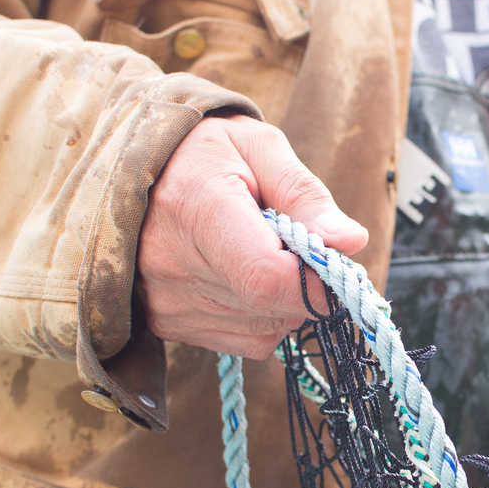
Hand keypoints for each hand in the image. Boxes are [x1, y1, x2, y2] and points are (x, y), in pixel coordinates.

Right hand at [136, 115, 368, 357]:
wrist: (136, 170)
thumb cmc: (205, 151)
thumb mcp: (259, 147)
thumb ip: (305, 195)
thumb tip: (351, 242)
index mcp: (194, 207)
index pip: (266, 276)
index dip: (316, 281)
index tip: (338, 263)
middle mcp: (171, 263)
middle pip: (270, 306)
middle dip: (307, 286)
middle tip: (303, 247)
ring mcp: (166, 299)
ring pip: (264, 329)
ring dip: (286, 302)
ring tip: (265, 253)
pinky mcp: (168, 324)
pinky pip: (245, 340)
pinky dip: (263, 316)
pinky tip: (246, 276)